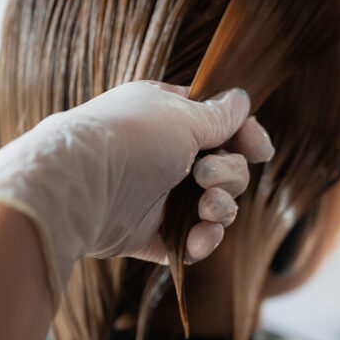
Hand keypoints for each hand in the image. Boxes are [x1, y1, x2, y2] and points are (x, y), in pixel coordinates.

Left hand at [0, 81, 273, 299]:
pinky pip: (192, 240)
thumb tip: (243, 99)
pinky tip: (198, 237)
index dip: (246, 138)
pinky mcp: (152, 235)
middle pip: (226, 168)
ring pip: (215, 206)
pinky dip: (202, 240)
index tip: (260, 150)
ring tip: (205, 208)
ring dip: (221, 208)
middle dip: (229, 174)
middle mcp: (166, 155)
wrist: (78, 187)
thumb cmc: (130, 139)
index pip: (221, 125)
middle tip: (204, 175)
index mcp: (170, 117)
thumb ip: (221, 116)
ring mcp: (159, 196)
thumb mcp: (183, 116)